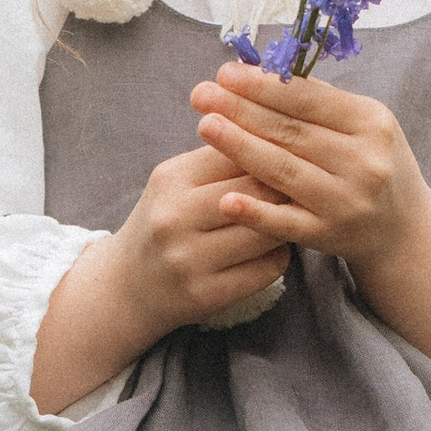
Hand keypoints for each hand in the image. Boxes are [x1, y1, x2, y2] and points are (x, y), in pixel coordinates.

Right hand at [115, 144, 296, 330]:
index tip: (291, 157)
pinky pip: (267, 269)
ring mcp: (189, 259)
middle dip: (286, 189)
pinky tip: (272, 251)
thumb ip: (220, 159)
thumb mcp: (176, 183)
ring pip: (267, 232)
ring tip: (289, 218)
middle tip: (302, 189)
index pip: (237, 152)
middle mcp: (175, 218)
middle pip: (257, 192)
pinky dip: (279, 257)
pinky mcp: (206, 294)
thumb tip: (279, 136)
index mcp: (171, 179)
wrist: (128, 287)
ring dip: (286, 224)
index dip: (271, 153)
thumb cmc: (164, 224)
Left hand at [189, 62, 430, 396]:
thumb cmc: (374, 166)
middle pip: (291, 131)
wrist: (404, 231)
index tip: (224, 72)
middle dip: (241, 110)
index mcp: (372, 122)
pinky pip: (287, 221)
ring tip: (205, 126)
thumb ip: (320, 103)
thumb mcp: (364, 126)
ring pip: (285, 171)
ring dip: (241, 148)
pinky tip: (226, 200)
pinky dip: (256, 211)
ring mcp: (348, 200)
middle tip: (201, 94)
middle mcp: (365, 161)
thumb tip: (259, 72)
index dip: (263, 85)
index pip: (309, 98)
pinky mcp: (332, 235)